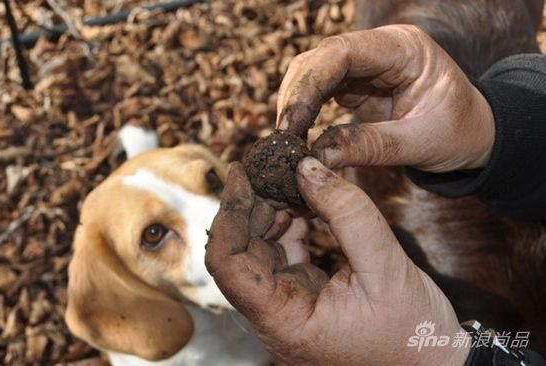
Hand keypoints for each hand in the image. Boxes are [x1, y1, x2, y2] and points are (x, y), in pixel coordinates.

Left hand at [205, 159, 468, 364]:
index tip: (241, 173)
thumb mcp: (387, 268)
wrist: (433, 365)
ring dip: (273, 211)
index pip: (229, 265)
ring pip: (261, 250)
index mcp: (284, 322)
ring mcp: (288, 307)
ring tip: (292, 178)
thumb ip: (348, 214)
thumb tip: (308, 169)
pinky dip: (291, 225)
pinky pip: (284, 254)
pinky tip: (305, 201)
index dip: (228, 215)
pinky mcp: (303, 297)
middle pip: (242, 251)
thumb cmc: (414, 334)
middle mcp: (276, 317)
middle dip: (254, 204)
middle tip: (274, 165)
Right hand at [276, 25, 494, 172]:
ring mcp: (367, 64)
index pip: (341, 52)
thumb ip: (369, 146)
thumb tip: (317, 159)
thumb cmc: (460, 133)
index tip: (291, 124)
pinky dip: (305, 112)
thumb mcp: (421, 143)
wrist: (475, 135)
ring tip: (285, 141)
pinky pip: (320, 91)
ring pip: (313, 73)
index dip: (309, 85)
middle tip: (282, 138)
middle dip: (296, 96)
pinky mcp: (357, 83)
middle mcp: (380, 48)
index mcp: (404, 48)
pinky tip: (297, 134)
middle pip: (320, 59)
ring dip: (295, 104)